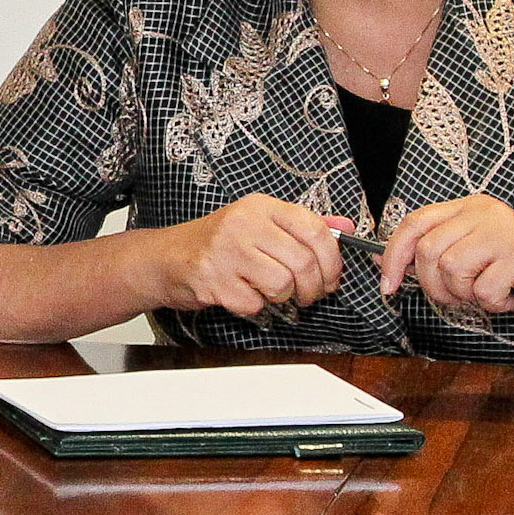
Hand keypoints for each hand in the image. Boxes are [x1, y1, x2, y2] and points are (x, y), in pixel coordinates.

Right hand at [158, 198, 351, 320]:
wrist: (166, 258)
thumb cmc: (218, 243)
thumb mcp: (260, 225)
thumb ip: (303, 226)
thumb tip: (346, 228)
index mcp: (260, 206)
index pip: (315, 230)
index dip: (332, 261)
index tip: (331, 277)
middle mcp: (243, 223)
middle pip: (303, 262)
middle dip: (312, 289)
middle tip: (305, 295)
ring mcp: (225, 251)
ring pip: (282, 285)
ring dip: (283, 299)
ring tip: (270, 293)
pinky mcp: (213, 279)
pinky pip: (255, 304)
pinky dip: (254, 307)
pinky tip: (242, 293)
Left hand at [378, 194, 513, 326]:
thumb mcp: (474, 260)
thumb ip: (436, 255)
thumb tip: (383, 260)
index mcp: (469, 208)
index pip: (414, 223)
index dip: (394, 256)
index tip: (388, 285)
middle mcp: (484, 212)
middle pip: (427, 250)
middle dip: (435, 285)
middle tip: (462, 296)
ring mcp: (503, 230)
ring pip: (450, 269)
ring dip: (466, 294)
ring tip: (491, 292)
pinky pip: (483, 288)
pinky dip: (493, 303)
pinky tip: (512, 295)